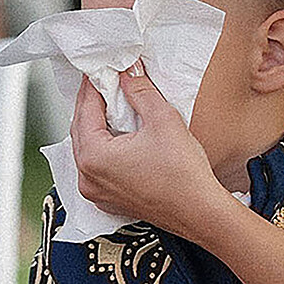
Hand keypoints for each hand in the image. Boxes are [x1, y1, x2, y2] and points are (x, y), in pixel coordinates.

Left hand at [70, 72, 233, 245]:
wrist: (201, 213)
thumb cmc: (184, 177)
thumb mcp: (163, 120)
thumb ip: (140, 91)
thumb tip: (129, 73)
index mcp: (93, 157)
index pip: (85, 109)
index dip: (94, 85)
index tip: (102, 70)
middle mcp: (88, 177)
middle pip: (82, 129)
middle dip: (93, 104)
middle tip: (107, 83)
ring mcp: (97, 192)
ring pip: (88, 148)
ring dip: (98, 126)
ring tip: (115, 106)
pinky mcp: (110, 199)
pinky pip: (98, 167)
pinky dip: (105, 148)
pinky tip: (121, 136)